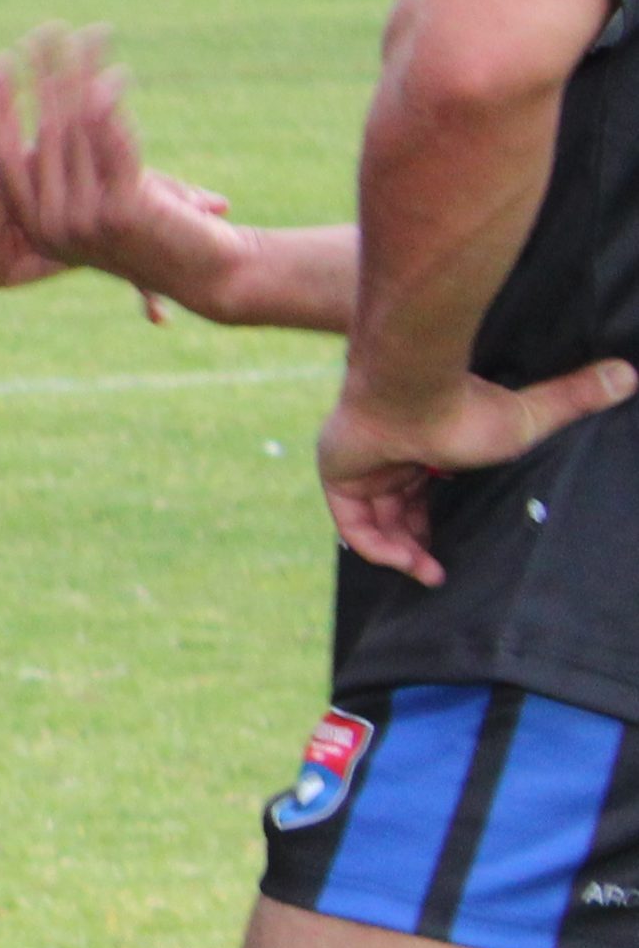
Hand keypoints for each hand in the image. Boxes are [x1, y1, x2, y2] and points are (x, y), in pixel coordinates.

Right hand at [0, 27, 238, 317]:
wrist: (220, 277)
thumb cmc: (172, 237)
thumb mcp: (117, 202)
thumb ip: (89, 169)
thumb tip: (73, 108)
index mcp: (38, 225)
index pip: (5, 151)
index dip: (1, 103)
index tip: (1, 60)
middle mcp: (51, 225)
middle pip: (43, 131)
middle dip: (43, 73)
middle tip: (46, 29)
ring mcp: (83, 221)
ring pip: (76, 131)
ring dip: (79, 75)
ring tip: (84, 34)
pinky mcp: (121, 213)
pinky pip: (111, 146)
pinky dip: (111, 108)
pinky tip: (112, 75)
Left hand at [320, 359, 638, 579]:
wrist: (413, 393)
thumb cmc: (468, 407)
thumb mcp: (530, 417)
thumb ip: (576, 398)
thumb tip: (630, 374)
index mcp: (428, 444)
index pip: (428, 490)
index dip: (440, 522)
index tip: (457, 550)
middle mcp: (393, 455)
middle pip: (401, 510)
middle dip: (419, 544)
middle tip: (441, 573)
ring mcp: (363, 464)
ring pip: (375, 520)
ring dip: (402, 552)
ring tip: (431, 574)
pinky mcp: (338, 473)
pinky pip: (350, 522)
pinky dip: (374, 547)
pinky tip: (407, 562)